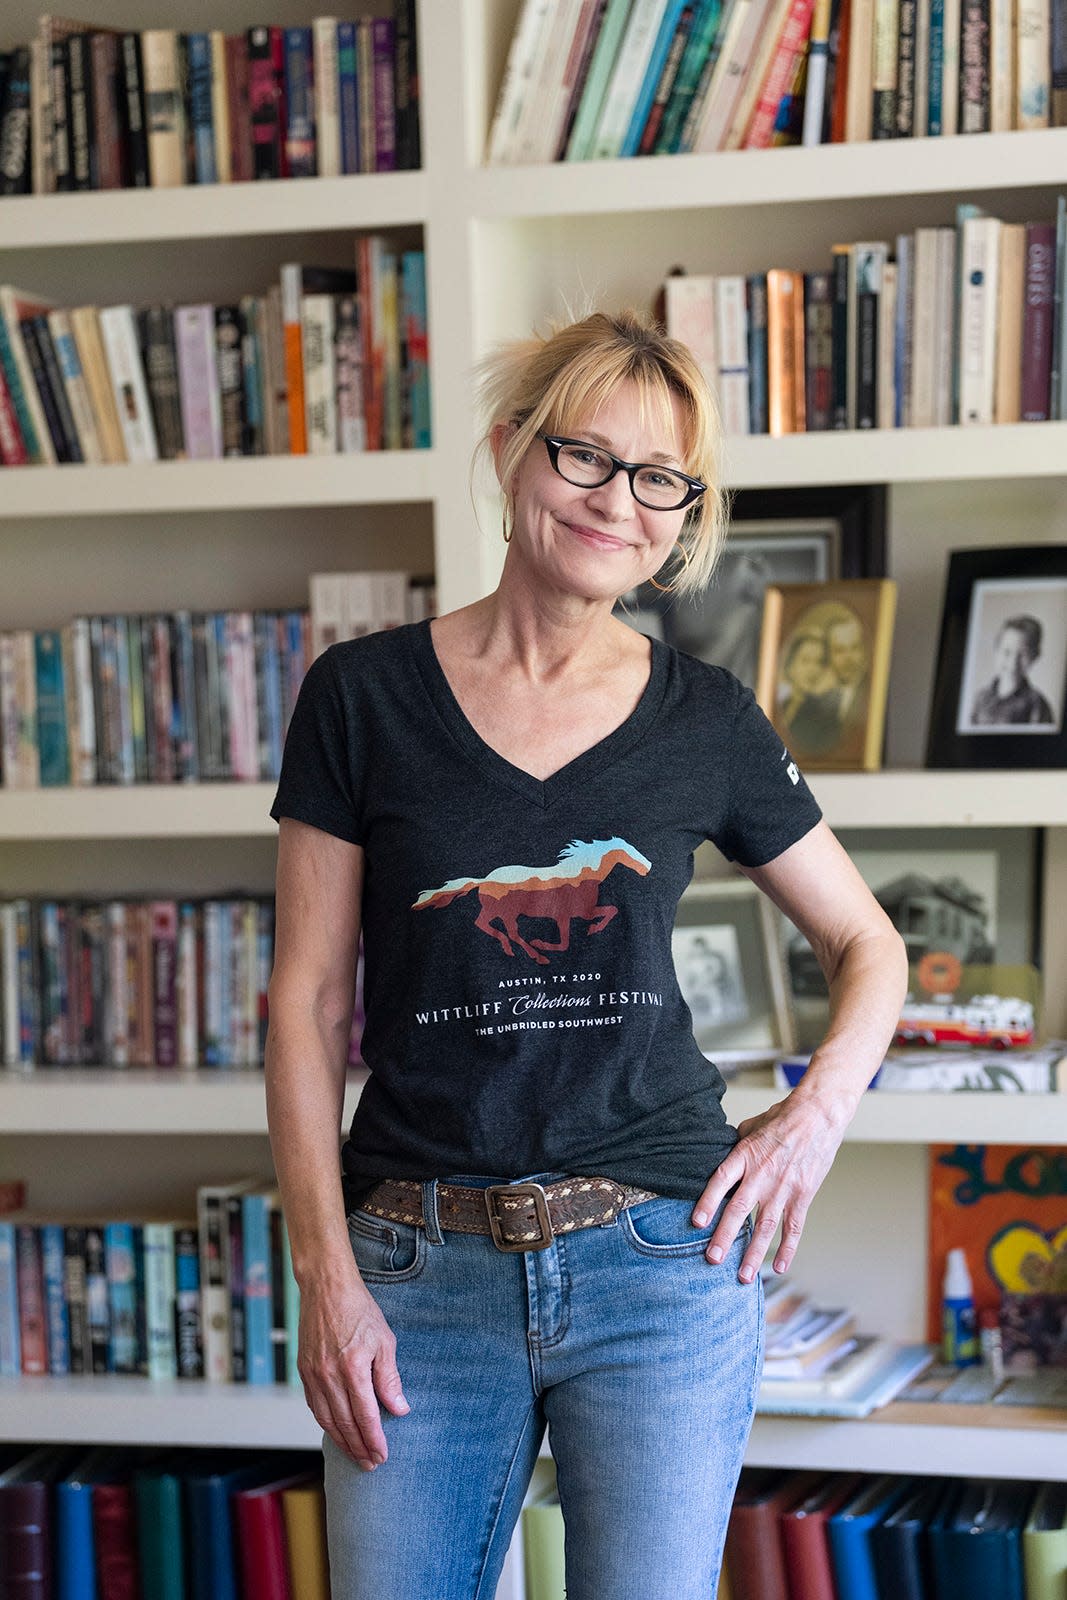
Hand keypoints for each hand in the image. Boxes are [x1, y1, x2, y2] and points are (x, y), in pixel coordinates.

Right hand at [297, 1266, 410, 1470]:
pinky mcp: (304, 1371)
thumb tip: (399, 1409)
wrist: (327, 1287)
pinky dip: (326, 1423)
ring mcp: (313, 1374)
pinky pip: (314, 1406)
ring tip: (355, 1454)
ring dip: (341, 1441)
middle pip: (345, 1423)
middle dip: (358, 1447)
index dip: (374, 1439)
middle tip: (370, 1464)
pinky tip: (336, 1431)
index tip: (382, 1455)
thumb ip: (389, 1378)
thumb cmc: (359, 1310)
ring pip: (327, 1419)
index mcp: (352, 1368)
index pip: (365, 1415)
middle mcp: (329, 1375)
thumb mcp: (384, 1341)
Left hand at [691, 1090, 847, 1283]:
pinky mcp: (803, 1195)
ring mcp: (784, 1187)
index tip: (696, 1222)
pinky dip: (787, 1248)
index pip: (721, 1180)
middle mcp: (762, 1174)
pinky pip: (794, 1227)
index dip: (708, 1201)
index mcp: (745, 1155)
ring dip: (753, 1252)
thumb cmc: (782, 1119)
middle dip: (725, 1236)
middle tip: (712, 1259)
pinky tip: (778, 1266)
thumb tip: (720, 1159)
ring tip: (743, 1276)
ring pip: (766, 1225)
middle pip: (739, 1209)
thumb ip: (735, 1147)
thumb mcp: (751, 1127)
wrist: (818, 1116)